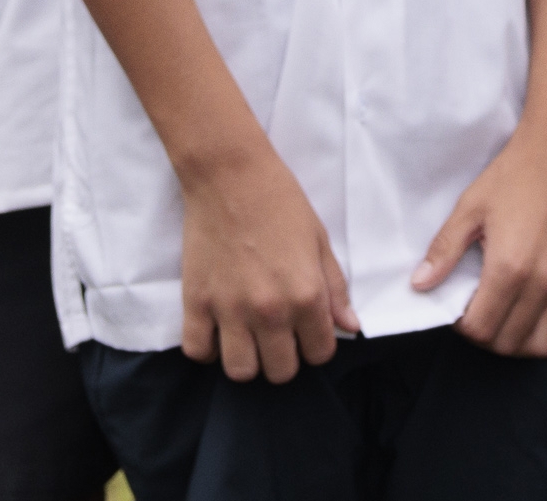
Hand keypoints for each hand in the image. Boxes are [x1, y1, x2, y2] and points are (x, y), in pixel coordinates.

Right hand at [174, 136, 354, 381]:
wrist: (230, 174)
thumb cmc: (281, 202)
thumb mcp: (319, 241)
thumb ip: (335, 289)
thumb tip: (350, 327)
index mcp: (306, 295)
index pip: (320, 354)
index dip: (317, 345)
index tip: (308, 331)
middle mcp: (270, 310)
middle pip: (281, 372)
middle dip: (285, 358)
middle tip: (278, 335)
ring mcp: (230, 309)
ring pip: (241, 372)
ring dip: (248, 361)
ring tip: (248, 338)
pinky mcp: (196, 302)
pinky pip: (198, 351)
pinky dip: (208, 349)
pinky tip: (218, 330)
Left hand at [419, 115, 546, 358]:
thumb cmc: (516, 174)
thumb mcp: (470, 207)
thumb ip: (445, 250)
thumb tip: (420, 284)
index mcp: (510, 267)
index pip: (481, 328)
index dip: (462, 325)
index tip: (458, 306)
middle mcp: (543, 282)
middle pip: (508, 343)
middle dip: (485, 336)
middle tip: (476, 312)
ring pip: (541, 345)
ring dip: (517, 343)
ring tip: (502, 319)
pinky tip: (532, 318)